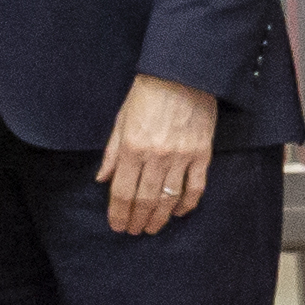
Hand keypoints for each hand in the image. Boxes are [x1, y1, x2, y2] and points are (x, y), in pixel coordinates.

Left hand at [96, 74, 219, 237]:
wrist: (183, 73)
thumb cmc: (147, 93)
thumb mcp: (121, 119)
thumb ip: (112, 153)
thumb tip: (102, 179)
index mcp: (132, 147)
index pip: (123, 192)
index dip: (118, 213)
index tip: (117, 226)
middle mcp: (156, 156)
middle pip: (145, 200)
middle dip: (137, 220)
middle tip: (134, 231)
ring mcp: (181, 156)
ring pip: (169, 199)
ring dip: (159, 218)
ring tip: (152, 228)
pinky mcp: (202, 154)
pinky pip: (196, 187)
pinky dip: (187, 204)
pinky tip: (178, 212)